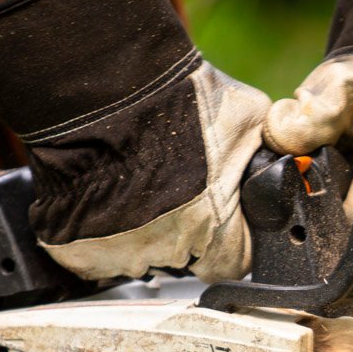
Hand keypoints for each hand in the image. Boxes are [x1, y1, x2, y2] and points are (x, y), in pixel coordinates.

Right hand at [0, 0, 267, 280]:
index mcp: (215, 234)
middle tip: (169, 187)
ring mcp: (115, 255)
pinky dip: (92, 230)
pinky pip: (89, 251)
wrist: (104, 88)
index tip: (216, 218)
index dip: (227, 239)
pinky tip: (99, 193)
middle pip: (182, 259)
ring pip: (134, 256)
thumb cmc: (176, 102)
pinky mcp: (73, 249)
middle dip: (180, 230)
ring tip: (130, 184)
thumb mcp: (247, 120)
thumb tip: (279, 154)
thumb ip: (263, 151)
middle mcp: (166, 253)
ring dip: (134, 231)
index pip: (232, 263)